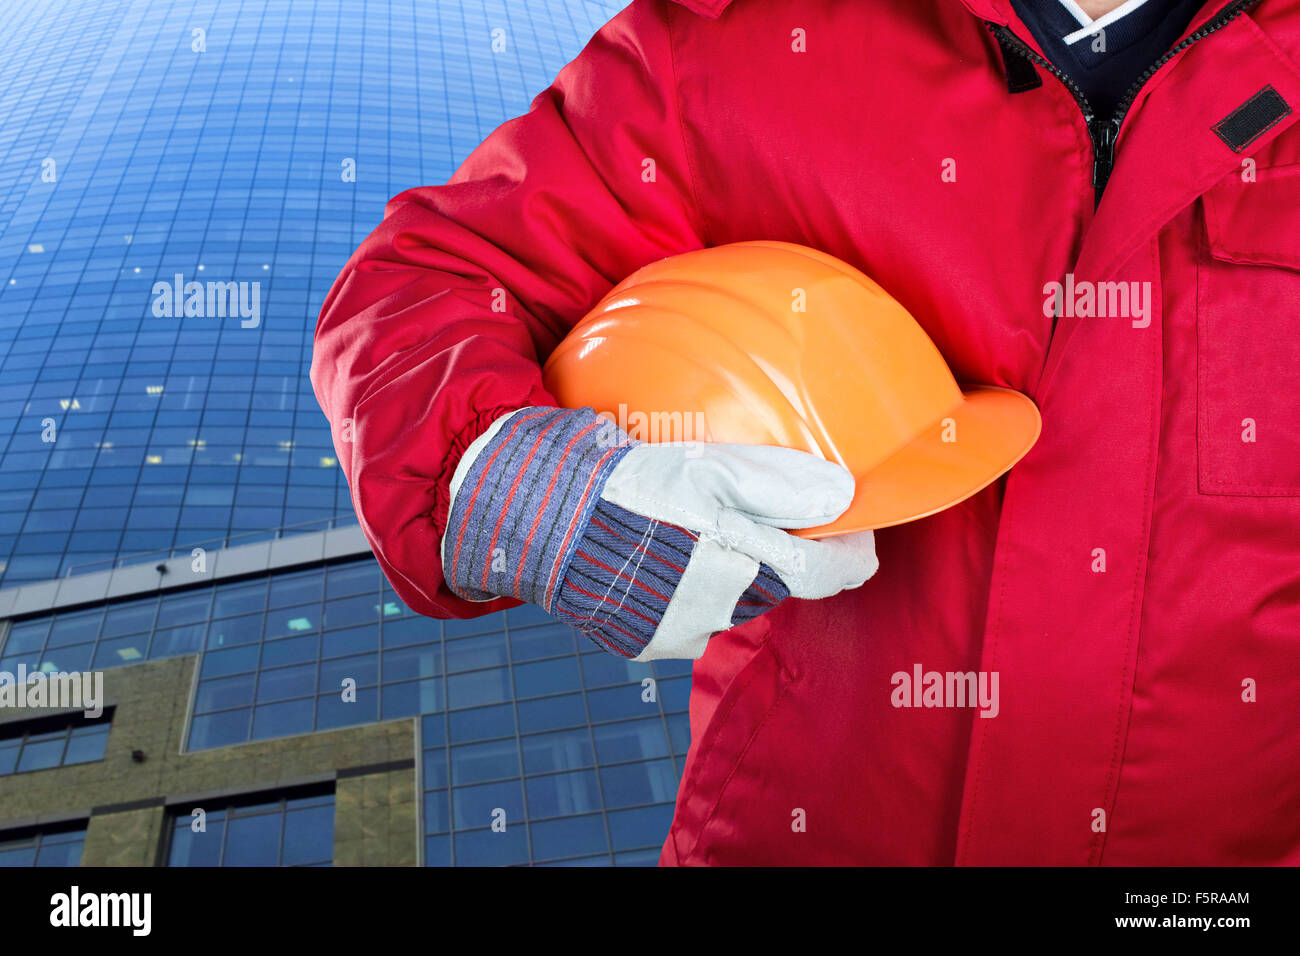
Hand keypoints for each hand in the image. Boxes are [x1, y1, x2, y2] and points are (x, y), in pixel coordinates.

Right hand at [442, 407, 877, 658]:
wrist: (535, 520)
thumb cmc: (624, 486)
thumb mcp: (704, 469)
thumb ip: (776, 484)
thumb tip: (841, 495)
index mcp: (738, 569)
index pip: (824, 576)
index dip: (849, 554)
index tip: (857, 530)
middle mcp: (714, 613)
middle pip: (773, 588)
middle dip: (778, 557)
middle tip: (760, 514)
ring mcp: (675, 635)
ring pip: (727, 603)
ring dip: (728, 572)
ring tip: (696, 529)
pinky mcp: (640, 644)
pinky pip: (682, 617)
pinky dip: (683, 589)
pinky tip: (657, 555)